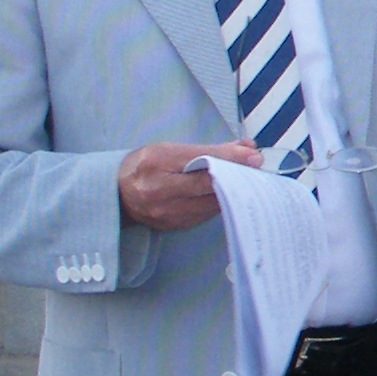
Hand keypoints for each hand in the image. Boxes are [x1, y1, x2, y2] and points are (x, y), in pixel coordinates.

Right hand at [119, 141, 259, 233]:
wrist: (119, 194)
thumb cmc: (145, 165)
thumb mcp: (170, 149)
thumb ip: (209, 149)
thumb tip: (247, 148)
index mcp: (156, 165)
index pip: (201, 164)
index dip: (231, 160)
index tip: (254, 156)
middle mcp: (160, 194)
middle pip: (209, 187)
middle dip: (237, 176)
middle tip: (257, 167)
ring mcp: (168, 215)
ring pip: (212, 203)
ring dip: (233, 190)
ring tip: (248, 177)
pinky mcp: (176, 227)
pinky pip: (207, 214)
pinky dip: (220, 201)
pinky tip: (229, 192)